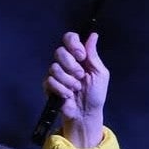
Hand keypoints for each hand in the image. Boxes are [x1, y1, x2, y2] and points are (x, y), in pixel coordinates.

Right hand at [45, 31, 108, 147]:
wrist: (87, 113)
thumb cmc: (96, 94)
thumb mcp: (99, 73)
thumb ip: (93, 55)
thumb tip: (93, 35)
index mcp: (79, 56)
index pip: (70, 38)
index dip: (73, 44)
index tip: (81, 56)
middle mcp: (66, 62)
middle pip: (60, 51)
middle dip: (72, 66)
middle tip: (80, 76)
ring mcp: (56, 73)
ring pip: (54, 67)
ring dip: (68, 81)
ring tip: (76, 89)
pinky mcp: (49, 85)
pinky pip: (50, 81)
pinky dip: (62, 89)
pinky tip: (68, 95)